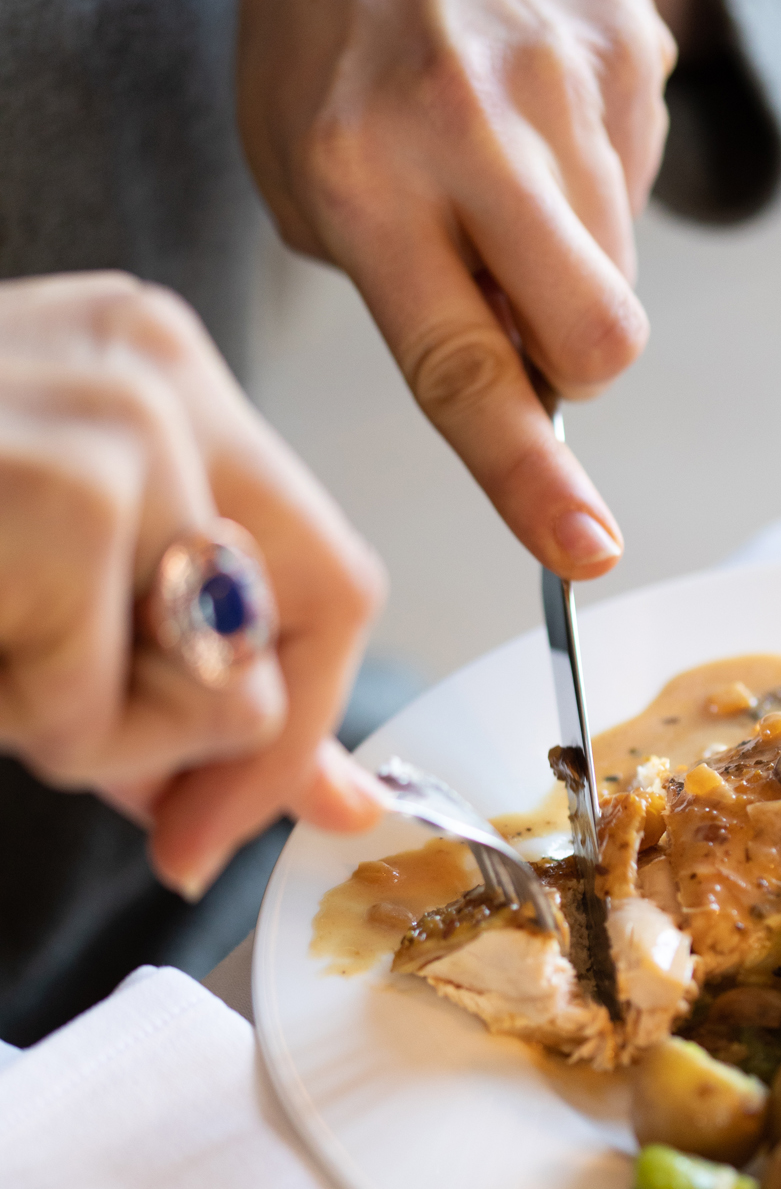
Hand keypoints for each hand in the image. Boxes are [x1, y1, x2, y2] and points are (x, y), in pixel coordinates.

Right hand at [0, 273, 385, 897]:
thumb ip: (189, 685)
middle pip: (330, 604)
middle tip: (151, 823)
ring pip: (225, 678)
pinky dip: (26, 729)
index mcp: (152, 372)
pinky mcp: (72, 489)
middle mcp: (159, 365)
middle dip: (244, 749)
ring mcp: (123, 413)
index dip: (305, 717)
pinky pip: (109, 705)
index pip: (330, 566)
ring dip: (96, 736)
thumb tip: (341, 797)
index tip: (229, 815)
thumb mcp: (48, 610)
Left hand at [238, 0, 692, 579]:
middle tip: (523, 309)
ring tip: (502, 171)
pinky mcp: (631, 44)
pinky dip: (593, 187)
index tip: (588, 550)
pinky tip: (536, 117)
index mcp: (361, 176)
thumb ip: (413, 299)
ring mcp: (562, 78)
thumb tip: (537, 395)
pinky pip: (639, 188)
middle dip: (580, 365)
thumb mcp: (305, 181)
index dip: (529, 477)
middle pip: (599, 337)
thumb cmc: (331, 56)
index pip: (463, 367)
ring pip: (620, 272)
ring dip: (573, 263)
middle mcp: (466, 126)